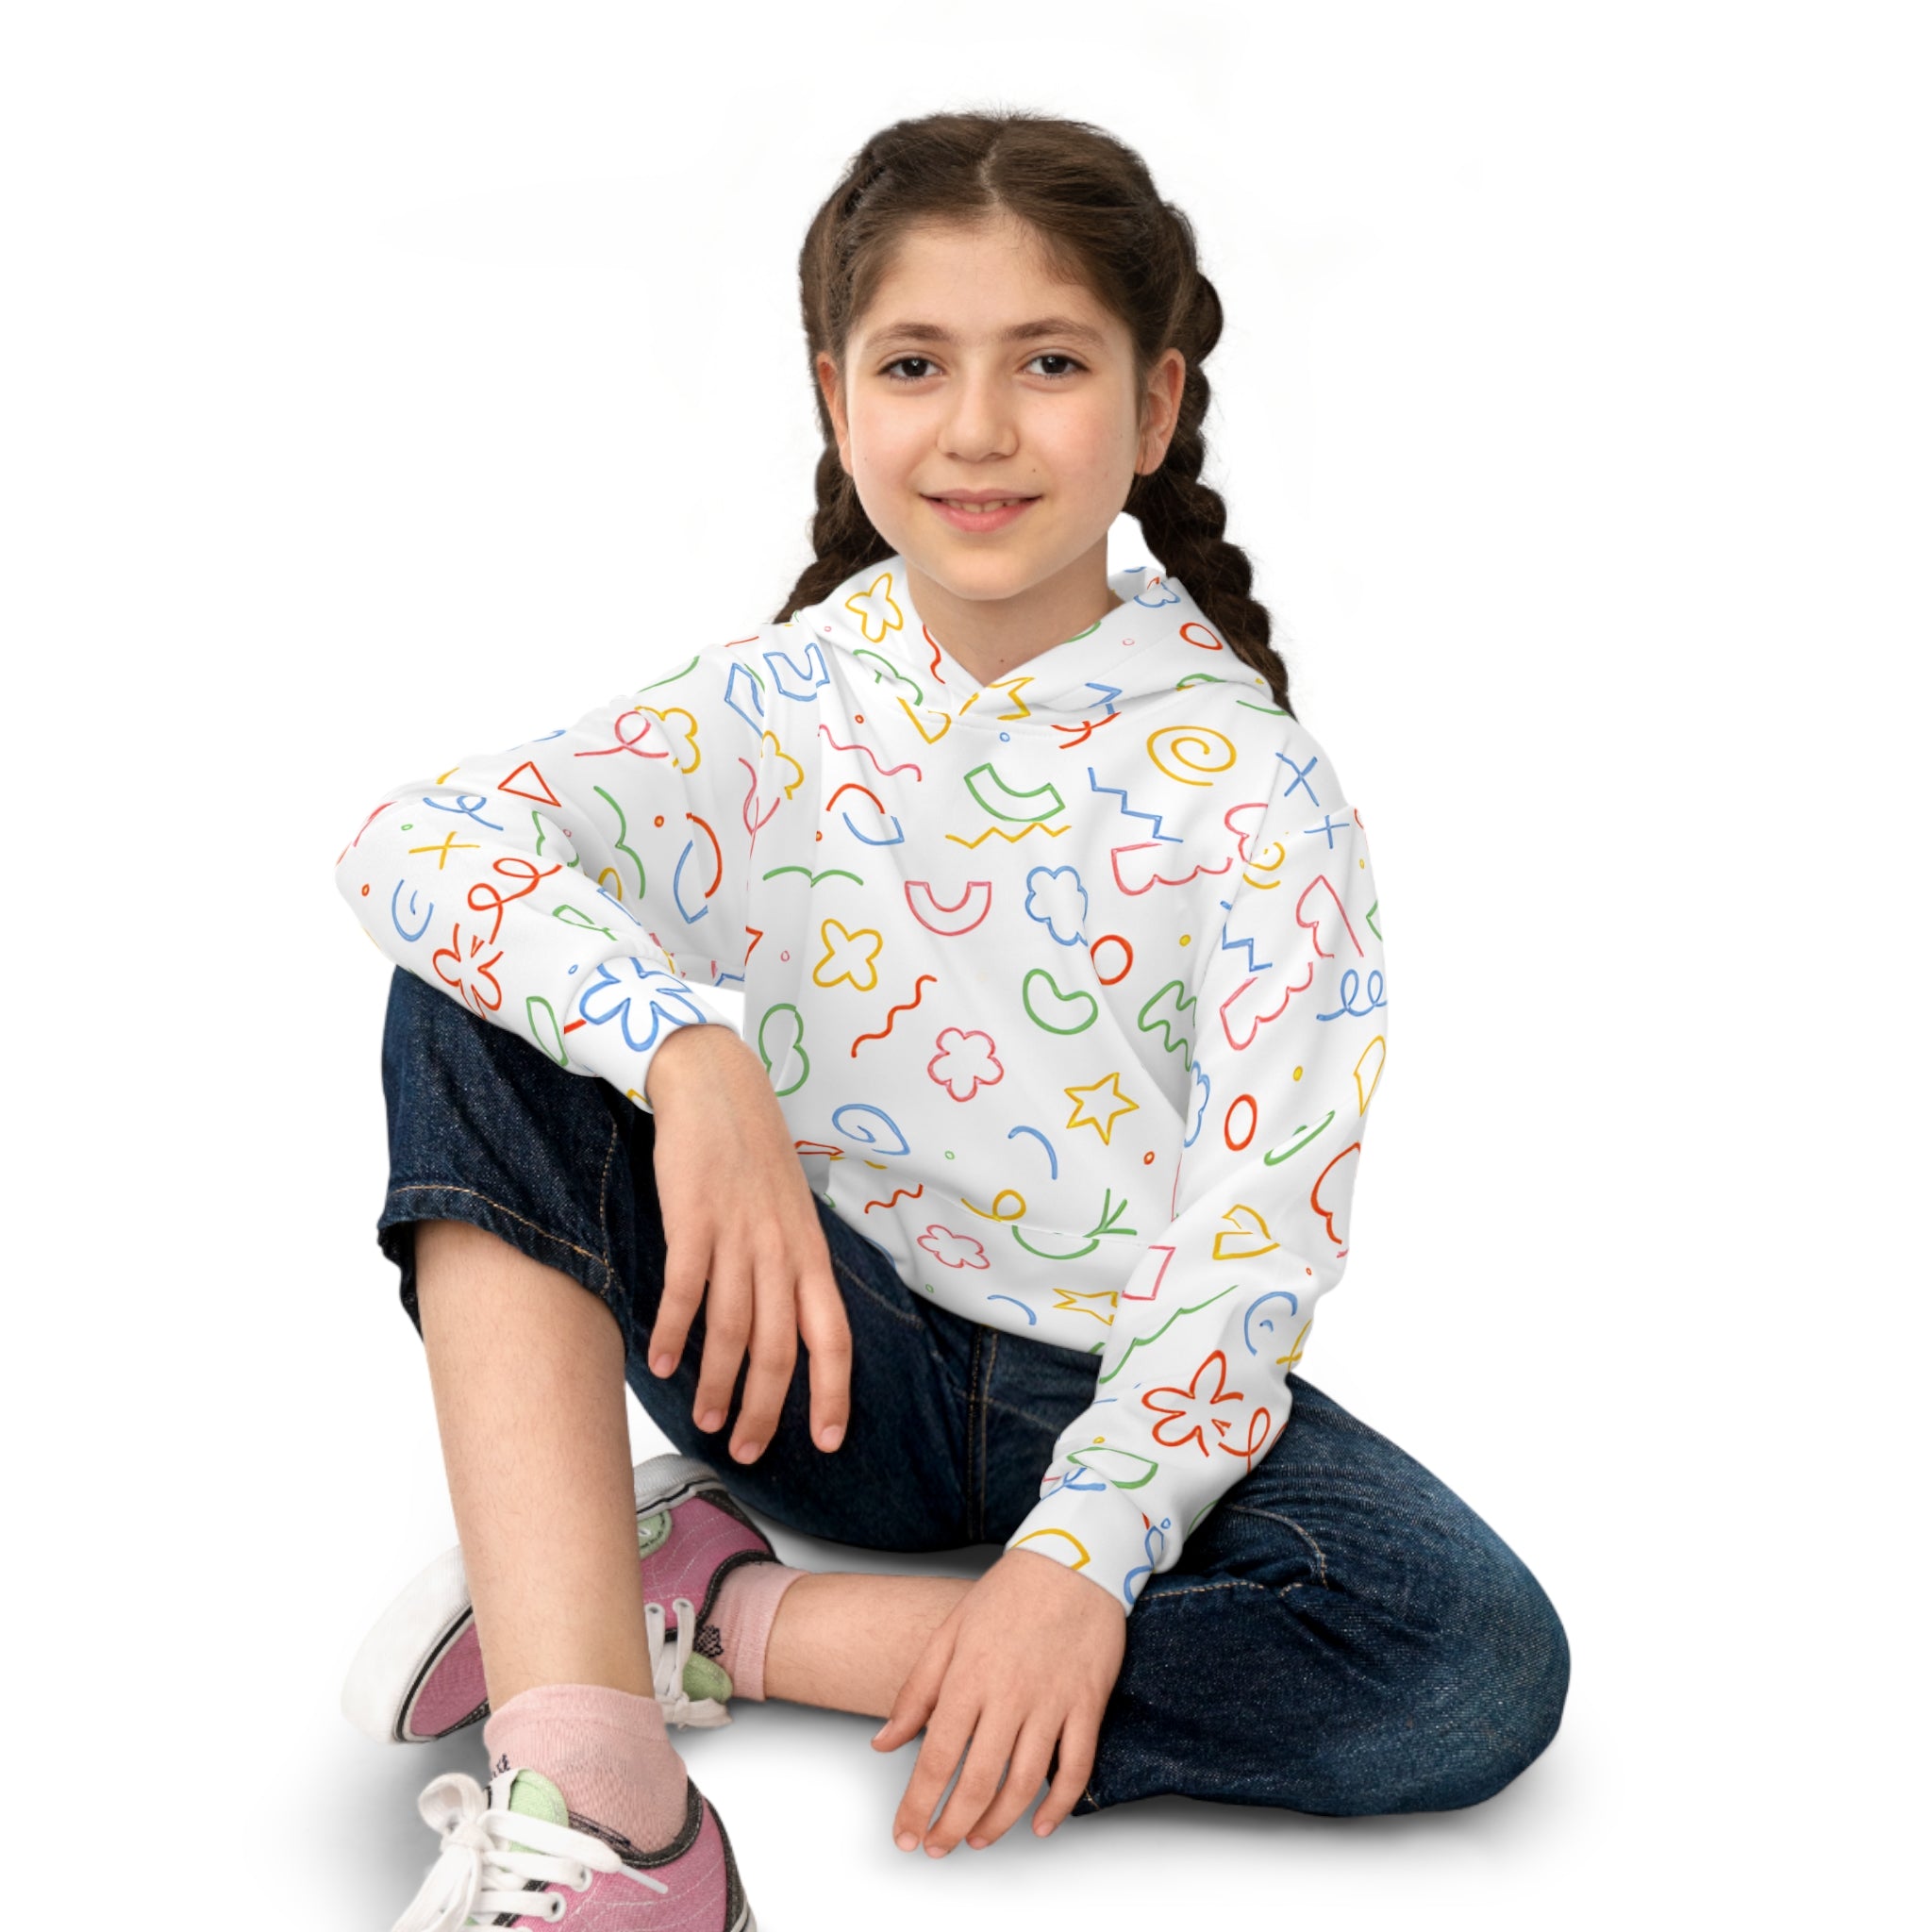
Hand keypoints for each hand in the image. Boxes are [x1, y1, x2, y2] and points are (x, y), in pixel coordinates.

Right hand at [642, 1023, 851, 1462]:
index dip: (833, 1393)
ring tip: (706, 1422)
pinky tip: (658, 1362)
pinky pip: (685, 1290)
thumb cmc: (752, 1153)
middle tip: (748, 1450)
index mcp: (810, 1253)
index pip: (834, 1337)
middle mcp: (781, 1250)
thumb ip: (791, 1266)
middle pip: (779, 1349)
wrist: (717, 1085)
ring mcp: (739, 1235)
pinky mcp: (694, 1218)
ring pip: (733, 1330)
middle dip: (766, 1410)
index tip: (827, 1441)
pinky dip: (671, 1332)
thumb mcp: (790, 1211)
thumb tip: (787, 1326)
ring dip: (717, 1384)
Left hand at [871, 1547, 1125, 1853]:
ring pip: (1024, 1784)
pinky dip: (1060, 1805)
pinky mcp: (1087, 1704)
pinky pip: (1076, 1767)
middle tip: (937, 1846)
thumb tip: (884, 1742)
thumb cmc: (1008, 1594)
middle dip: (952, 1825)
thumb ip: (916, 1691)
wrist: (1074, 1560)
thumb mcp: (949, 1632)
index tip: (905, 1834)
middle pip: (977, 1781)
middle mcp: (1009, 1696)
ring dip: (998, 1823)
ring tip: (978, 1840)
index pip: (936, 1758)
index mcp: (969, 1677)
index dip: (918, 1805)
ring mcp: (1052, 1702)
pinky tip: (1041, 1823)